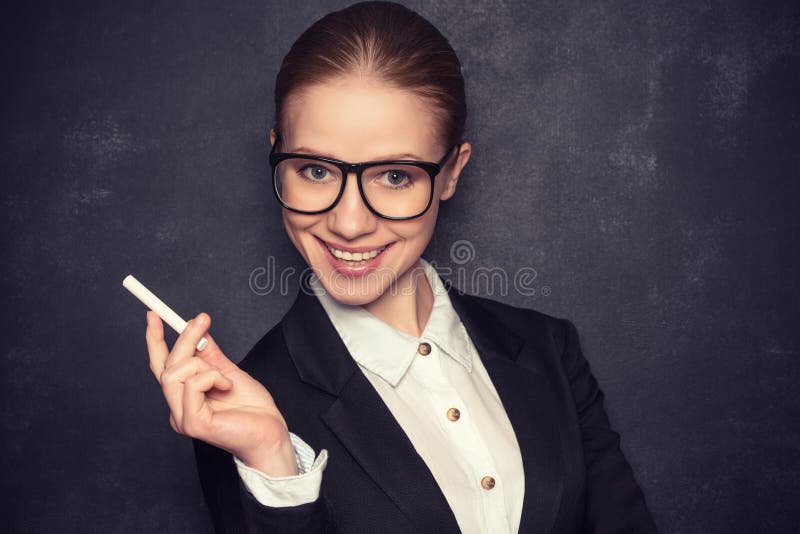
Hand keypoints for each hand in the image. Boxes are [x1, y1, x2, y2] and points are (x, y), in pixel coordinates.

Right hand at [145, 311, 298, 475]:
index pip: (161, 366)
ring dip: (204, 365)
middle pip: (167, 366)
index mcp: (184, 397)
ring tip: (225, 377)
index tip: (154, 315)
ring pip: (176, 373)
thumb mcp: (229, 372)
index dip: (155, 340)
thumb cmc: (253, 410)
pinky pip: (193, 385)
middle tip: (203, 319)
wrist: (270, 434)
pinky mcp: (192, 423)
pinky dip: (213, 378)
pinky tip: (227, 387)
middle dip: (185, 338)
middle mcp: (178, 408)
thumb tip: (199, 332)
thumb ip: (211, 356)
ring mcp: (182, 417)